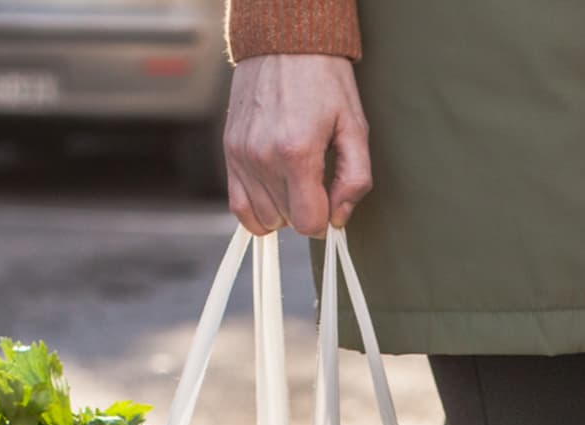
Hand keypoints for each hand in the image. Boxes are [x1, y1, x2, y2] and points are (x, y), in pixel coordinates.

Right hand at [224, 55, 371, 236]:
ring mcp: (242, 155)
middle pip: (287, 221)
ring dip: (282, 209)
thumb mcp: (354, 128)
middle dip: (305, 209)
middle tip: (314, 180)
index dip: (324, 220)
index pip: (308, 223)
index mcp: (297, 152)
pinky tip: (273, 195)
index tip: (329, 201)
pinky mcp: (229, 151)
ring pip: (264, 218)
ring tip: (294, 180)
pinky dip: (257, 211)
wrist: (284, 42)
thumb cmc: (324, 81)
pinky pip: (238, 207)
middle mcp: (263, 157)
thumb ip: (354, 180)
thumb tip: (338, 218)